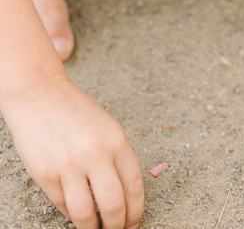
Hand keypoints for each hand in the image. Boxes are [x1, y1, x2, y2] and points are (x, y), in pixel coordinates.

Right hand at [4, 74, 143, 228]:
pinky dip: (72, 215)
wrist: (41, 95)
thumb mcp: (107, 128)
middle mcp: (94, 154)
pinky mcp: (45, 175)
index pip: (133, 186)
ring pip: (85, 214)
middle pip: (113, 205)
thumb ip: (117, 158)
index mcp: (116, 141)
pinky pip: (63, 206)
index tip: (134, 224)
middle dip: (117, 226)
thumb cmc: (76, 113)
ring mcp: (68, 165)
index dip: (136, 211)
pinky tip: (76, 214)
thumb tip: (126, 198)